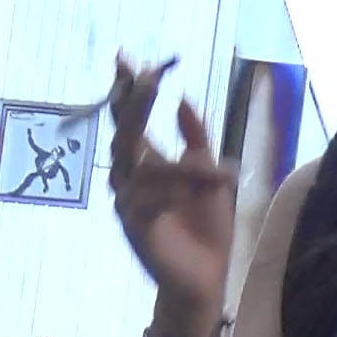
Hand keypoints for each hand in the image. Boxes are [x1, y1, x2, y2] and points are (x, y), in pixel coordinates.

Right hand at [108, 55, 236, 311]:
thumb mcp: (211, 174)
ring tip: (213, 171)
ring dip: (178, 169)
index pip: (130, 119)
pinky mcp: (135, 229)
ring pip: (141, 170)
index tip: (124, 57)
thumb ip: (197, 137)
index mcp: (149, 163)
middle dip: (135, 106)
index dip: (126, 90)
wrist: (207, 278)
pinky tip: (187, 195)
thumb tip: (183, 99)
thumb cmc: (206, 228)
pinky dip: (167, 195)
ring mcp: (130, 204)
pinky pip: (143, 203)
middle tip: (149, 80)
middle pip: (124, 135)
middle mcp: (132, 180)